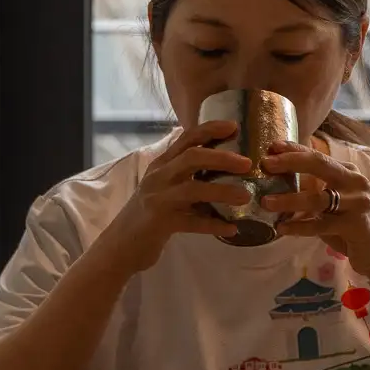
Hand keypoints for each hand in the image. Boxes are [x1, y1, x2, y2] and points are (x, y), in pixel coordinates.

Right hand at [91, 121, 253, 279]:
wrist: (121, 244)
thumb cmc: (148, 213)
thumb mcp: (162, 186)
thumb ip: (185, 175)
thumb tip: (223, 166)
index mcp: (161, 165)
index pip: (186, 138)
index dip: (210, 129)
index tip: (234, 125)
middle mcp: (159, 177)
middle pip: (192, 157)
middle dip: (222, 158)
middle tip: (248, 163)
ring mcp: (158, 199)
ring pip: (194, 189)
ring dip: (223, 191)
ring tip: (245, 196)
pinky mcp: (160, 222)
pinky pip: (192, 223)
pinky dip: (214, 225)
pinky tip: (232, 228)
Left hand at [259, 141, 369, 276]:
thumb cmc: (351, 225)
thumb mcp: (333, 202)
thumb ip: (312, 190)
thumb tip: (274, 182)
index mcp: (347, 172)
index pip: (317, 155)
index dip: (293, 149)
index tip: (270, 146)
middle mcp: (355, 182)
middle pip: (319, 164)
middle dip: (290, 162)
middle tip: (264, 163)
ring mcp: (358, 202)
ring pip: (317, 198)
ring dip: (289, 199)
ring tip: (266, 202)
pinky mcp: (357, 225)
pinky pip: (321, 224)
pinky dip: (299, 226)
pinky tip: (281, 227)